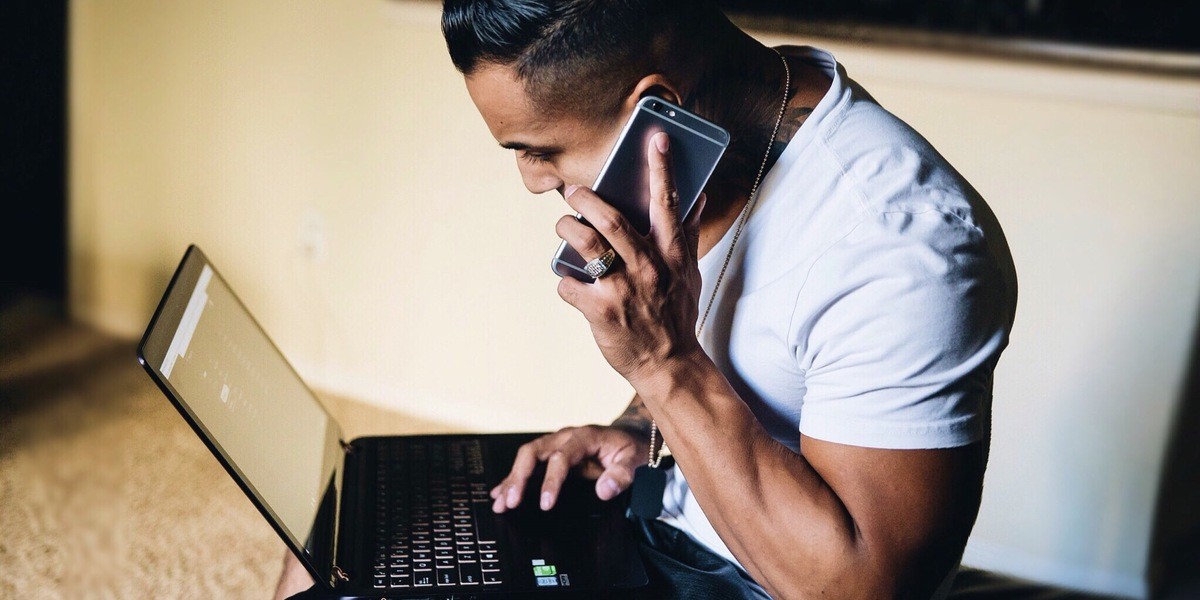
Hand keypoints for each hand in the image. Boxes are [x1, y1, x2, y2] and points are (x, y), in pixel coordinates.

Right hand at [489, 425, 646, 512]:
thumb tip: (604, 491)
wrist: (629, 435)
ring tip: (499, 502)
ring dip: (511, 479)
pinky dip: (514, 478)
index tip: (545, 504)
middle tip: (511, 501)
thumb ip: (621, 475)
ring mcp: (555, 444)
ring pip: (526, 458)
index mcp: (584, 437)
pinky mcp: (551, 454)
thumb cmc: (631, 448)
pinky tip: (500, 493)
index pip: (561, 457)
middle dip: (519, 477)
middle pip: (534, 452)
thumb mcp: (635, 460)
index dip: (551, 481)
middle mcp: (565, 437)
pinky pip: (529, 465)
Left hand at [556, 132, 707, 385]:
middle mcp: (648, 268)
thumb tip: (698, 196)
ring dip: (568, 229)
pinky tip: (569, 281)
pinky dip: (564, 279)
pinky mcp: (601, 312)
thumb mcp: (690, 274)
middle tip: (574, 192)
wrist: (669, 365)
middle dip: (588, 199)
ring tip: (563, 225)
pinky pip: (570, 285)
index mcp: (672, 255)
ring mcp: (623, 290)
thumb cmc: (677, 315)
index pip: (667, 203)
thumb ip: (688, 234)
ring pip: (587, 244)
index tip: (656, 139)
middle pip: (613, 220)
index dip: (661, 168)